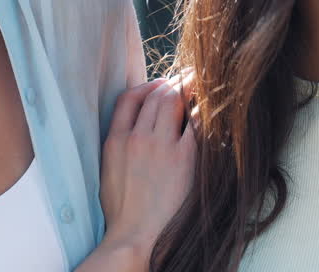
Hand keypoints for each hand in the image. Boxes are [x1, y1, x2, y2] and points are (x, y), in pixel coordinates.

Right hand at [98, 75, 196, 260]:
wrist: (137, 237)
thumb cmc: (123, 212)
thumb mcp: (108, 172)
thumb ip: (118, 145)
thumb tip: (131, 129)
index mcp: (115, 141)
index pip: (128, 98)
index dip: (146, 87)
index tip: (159, 87)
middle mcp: (137, 137)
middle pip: (155, 95)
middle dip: (172, 84)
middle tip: (186, 82)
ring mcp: (160, 145)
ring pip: (175, 100)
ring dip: (189, 89)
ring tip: (201, 87)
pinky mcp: (184, 156)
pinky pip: (195, 121)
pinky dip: (202, 110)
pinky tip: (210, 110)